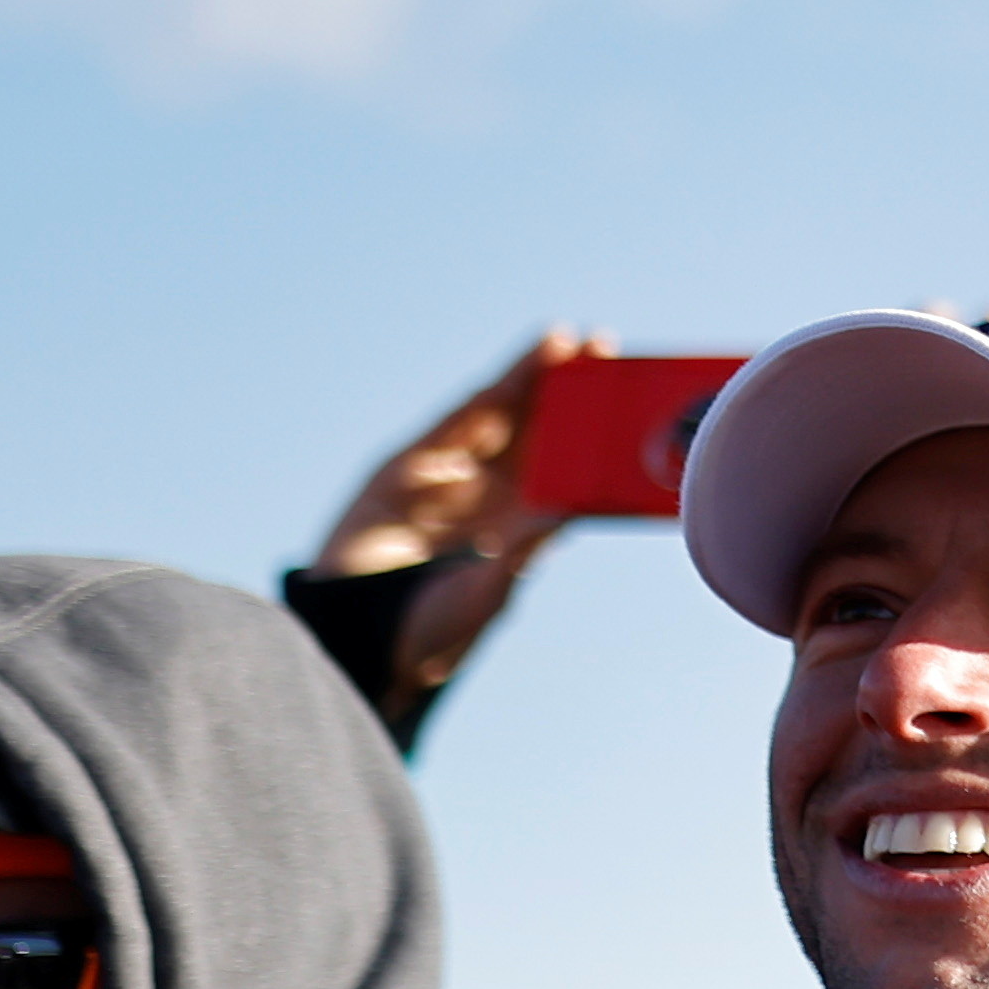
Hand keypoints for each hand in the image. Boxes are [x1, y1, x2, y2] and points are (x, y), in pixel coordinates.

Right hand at [309, 332, 602, 695]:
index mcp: (518, 520)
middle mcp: (485, 493)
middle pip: (532, 426)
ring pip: (489, 418)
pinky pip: (439, 439)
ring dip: (520, 381)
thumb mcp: (490, 588)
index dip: (590, 423)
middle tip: (599, 344)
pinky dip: (467, 418)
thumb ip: (523, 551)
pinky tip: (498, 393)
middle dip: (562, 385)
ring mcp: (442, 480)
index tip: (626, 390)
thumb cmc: (432, 631)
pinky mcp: (397, 475)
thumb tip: (566, 516)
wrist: (361, 644)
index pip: (563, 458)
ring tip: (557, 344)